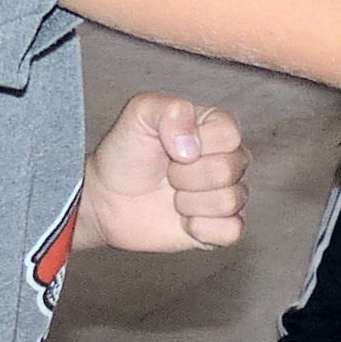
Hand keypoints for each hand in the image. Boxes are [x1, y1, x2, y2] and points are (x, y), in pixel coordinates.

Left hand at [84, 91, 246, 251]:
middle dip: (185, 176)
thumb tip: (192, 147)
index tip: (170, 148)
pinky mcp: (223, 228)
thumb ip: (171, 110)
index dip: (197, 144)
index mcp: (216, 128)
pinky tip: (183, 220)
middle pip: (228, 170)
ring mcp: (228, 194)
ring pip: (230, 201)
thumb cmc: (126, 154)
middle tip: (167, 174)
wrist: (108, 198)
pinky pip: (232, 231)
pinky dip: (201, 228)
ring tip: (172, 195)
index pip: (229, 135)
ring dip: (190, 202)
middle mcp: (229, 160)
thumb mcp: (140, 114)